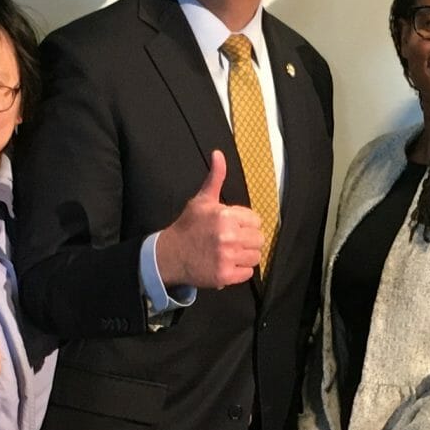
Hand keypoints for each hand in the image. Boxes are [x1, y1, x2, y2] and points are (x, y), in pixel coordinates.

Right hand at [154, 150, 264, 290]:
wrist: (170, 254)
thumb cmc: (188, 227)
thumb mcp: (201, 200)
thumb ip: (215, 177)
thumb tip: (218, 154)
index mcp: (225, 215)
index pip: (256, 221)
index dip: (245, 224)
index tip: (232, 228)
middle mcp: (228, 236)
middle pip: (258, 239)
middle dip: (247, 240)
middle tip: (231, 242)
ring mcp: (227, 257)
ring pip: (255, 257)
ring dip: (244, 256)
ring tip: (229, 253)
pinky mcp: (225, 275)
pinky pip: (248, 273)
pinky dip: (239, 271)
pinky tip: (226, 264)